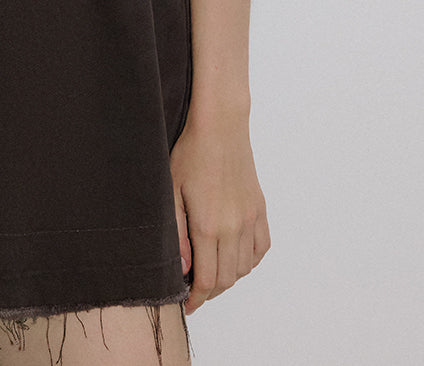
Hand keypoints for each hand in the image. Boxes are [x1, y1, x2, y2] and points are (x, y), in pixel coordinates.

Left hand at [170, 110, 270, 314]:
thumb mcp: (171, 192)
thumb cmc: (189, 154)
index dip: (197, 298)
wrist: (220, 127)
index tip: (187, 304)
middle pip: (227, 279)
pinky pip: (261, 248)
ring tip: (211, 274)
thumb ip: (176, 235)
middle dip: (210, 291)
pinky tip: (235, 257)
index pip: (207, 280)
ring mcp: (250, 219)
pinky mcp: (260, 209)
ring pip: (244, 267)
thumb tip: (184, 269)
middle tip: (195, 291)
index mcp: (209, 226)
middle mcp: (234, 228)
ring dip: (229, 278)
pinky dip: (249, 261)